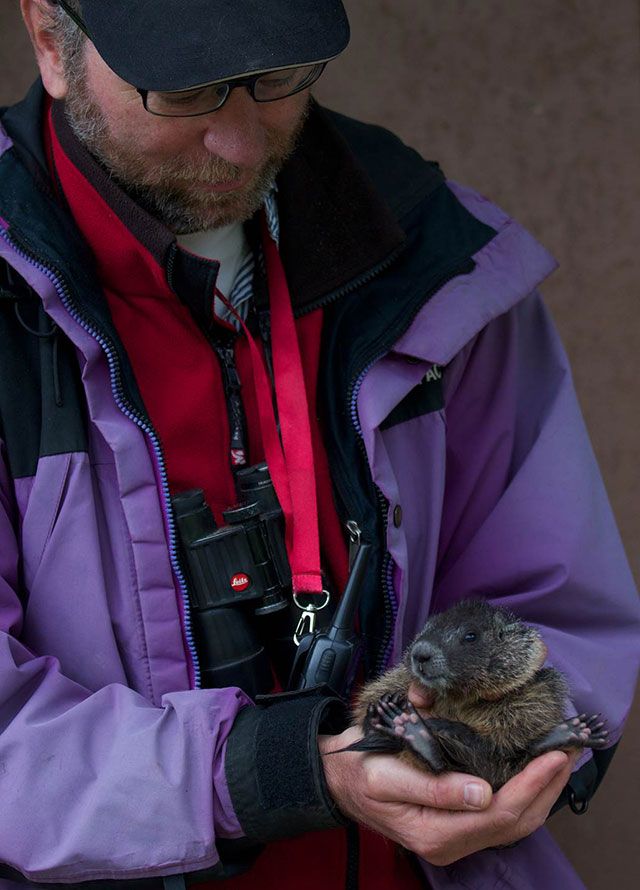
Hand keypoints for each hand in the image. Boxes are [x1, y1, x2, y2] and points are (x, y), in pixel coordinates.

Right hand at [319, 726, 577, 865]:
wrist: (338, 779)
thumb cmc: (359, 771)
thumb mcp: (386, 774)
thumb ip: (433, 788)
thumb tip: (482, 794)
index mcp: (435, 833)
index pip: (500, 813)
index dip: (532, 785)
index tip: (553, 753)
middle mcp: (451, 843)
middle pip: (516, 822)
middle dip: (547, 788)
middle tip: (569, 750)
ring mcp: (455, 837)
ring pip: (514, 823)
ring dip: (542, 793)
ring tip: (561, 759)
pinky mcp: (457, 825)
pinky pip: (502, 817)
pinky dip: (525, 794)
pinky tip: (534, 772)